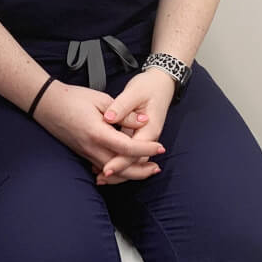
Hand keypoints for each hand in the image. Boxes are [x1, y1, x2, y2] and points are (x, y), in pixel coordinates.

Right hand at [33, 81, 164, 171]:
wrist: (46, 103)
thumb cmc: (72, 98)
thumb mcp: (101, 99)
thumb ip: (124, 113)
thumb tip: (144, 121)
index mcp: (98, 133)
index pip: (128, 148)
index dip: (146, 149)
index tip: (160, 148)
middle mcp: (91, 148)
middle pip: (121, 169)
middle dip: (141, 171)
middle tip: (157, 167)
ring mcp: (86, 153)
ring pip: (112, 173)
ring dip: (131, 174)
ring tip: (146, 170)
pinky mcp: (82, 154)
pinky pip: (102, 168)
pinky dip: (117, 172)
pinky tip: (124, 167)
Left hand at [95, 70, 175, 184]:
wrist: (162, 83)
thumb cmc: (149, 86)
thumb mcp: (135, 92)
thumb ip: (122, 107)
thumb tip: (109, 118)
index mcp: (149, 128)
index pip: (134, 151)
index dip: (119, 162)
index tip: (106, 169)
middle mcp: (149, 137)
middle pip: (134, 161)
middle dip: (118, 172)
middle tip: (100, 178)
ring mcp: (144, 138)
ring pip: (133, 160)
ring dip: (118, 170)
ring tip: (100, 177)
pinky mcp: (139, 136)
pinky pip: (130, 153)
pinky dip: (119, 160)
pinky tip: (105, 164)